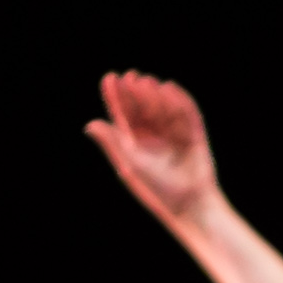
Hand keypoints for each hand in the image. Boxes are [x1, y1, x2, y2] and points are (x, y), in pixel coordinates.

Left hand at [82, 70, 221, 218]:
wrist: (190, 205)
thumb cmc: (157, 190)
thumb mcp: (130, 165)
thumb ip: (112, 143)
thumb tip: (89, 124)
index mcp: (135, 144)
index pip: (123, 116)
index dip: (116, 97)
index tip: (110, 78)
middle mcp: (153, 137)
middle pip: (142, 108)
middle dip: (136, 93)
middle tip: (131, 77)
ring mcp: (174, 134)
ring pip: (162, 108)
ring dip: (154, 94)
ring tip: (147, 82)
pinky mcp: (194, 135)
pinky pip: (186, 113)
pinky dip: (179, 99)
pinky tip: (169, 87)